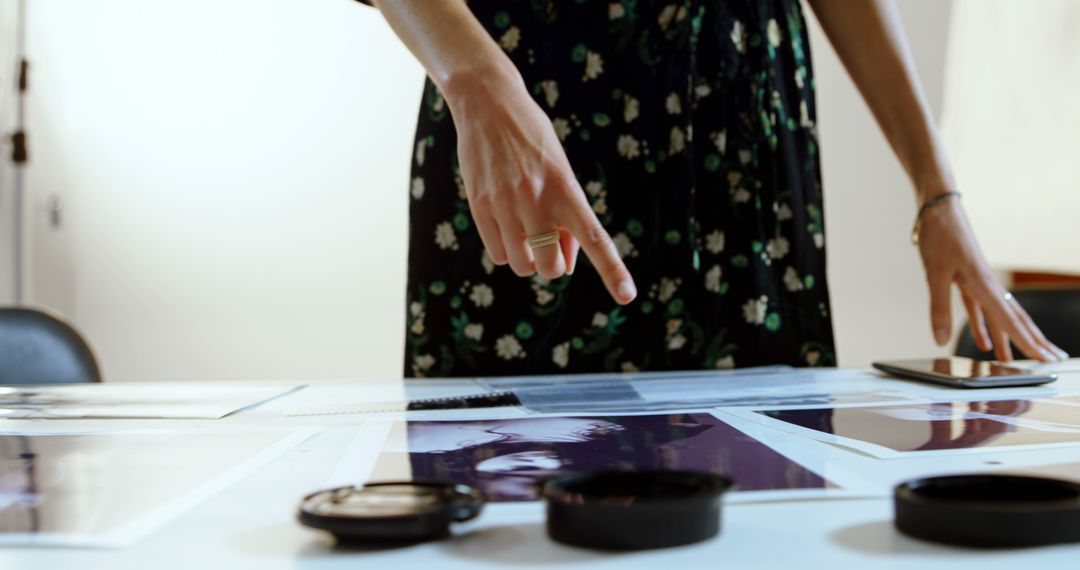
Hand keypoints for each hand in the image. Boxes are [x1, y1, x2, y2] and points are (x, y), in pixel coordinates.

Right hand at [444, 70, 636, 303]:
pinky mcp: (479, 206)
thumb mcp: (560, 170)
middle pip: (551, 268)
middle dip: (553, 264)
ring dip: (528, 258)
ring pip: (522, 265)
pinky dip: (506, 250)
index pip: (594, 237)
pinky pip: (498, 254)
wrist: (488, 102)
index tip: (627, 296)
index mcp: (566, 188)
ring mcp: (505, 204)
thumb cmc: (533, 139)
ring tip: (526, 229)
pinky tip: (506, 224)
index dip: (612, 269)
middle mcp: (536, 199)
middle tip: (551, 241)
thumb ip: (567, 215)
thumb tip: (563, 261)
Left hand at [916, 191, 1066, 361]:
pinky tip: (983, 342)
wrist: (938, 208)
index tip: (1046, 359)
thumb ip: (938, 308)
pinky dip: (983, 326)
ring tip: (1017, 359)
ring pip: (1000, 316)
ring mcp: (978, 282)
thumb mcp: (935, 273)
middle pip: (1015, 319)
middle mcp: (988, 284)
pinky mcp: (966, 279)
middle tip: (1052, 361)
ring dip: (1009, 337)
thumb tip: (940, 340)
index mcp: (984, 284)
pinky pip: (980, 309)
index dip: (1028, 343)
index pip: (1010, 321)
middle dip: (1033, 341)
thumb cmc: (939, 235)